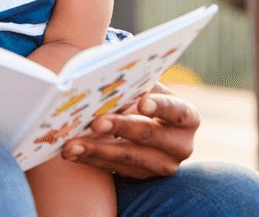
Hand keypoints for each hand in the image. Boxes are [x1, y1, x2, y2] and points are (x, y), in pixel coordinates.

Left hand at [61, 83, 198, 178]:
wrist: (141, 124)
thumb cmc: (141, 96)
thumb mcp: (145, 88)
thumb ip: (135, 84)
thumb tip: (109, 80)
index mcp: (187, 116)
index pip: (177, 110)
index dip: (160, 106)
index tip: (142, 102)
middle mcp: (181, 145)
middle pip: (149, 135)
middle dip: (120, 127)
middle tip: (96, 122)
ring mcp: (163, 165)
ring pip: (129, 158)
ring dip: (97, 150)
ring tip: (72, 144)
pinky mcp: (142, 178)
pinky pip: (115, 169)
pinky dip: (90, 160)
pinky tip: (71, 152)